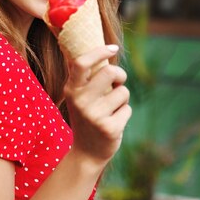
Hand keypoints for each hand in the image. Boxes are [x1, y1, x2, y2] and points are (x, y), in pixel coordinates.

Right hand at [62, 44, 131, 165]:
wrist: (86, 152)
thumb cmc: (87, 117)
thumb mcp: (79, 97)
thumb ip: (86, 78)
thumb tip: (100, 50)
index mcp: (71, 89)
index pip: (82, 63)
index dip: (99, 52)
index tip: (112, 47)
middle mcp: (80, 101)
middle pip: (110, 72)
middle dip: (120, 75)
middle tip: (118, 82)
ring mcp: (94, 115)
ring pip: (123, 92)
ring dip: (122, 99)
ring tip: (111, 109)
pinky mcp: (109, 128)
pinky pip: (128, 110)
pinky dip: (124, 114)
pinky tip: (113, 123)